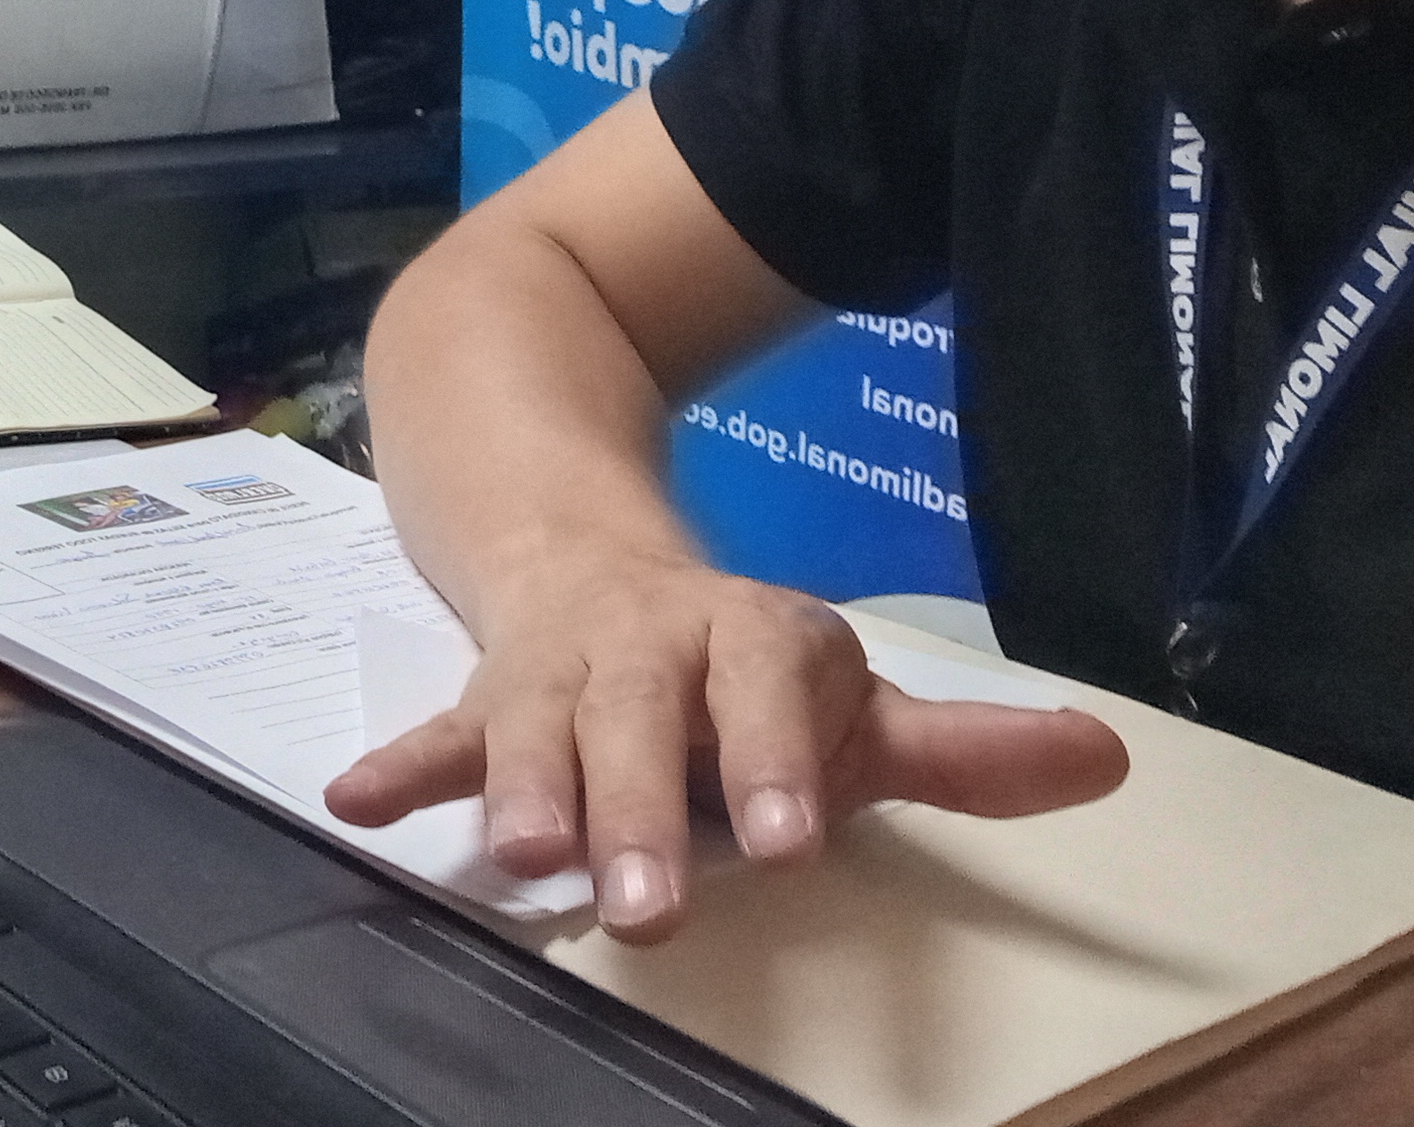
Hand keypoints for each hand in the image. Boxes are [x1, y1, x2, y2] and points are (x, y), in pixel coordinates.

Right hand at [323, 546, 1129, 943]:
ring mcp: (555, 669)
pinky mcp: (483, 697)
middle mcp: (646, 644)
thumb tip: (1102, 761)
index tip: (793, 836)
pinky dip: (398, 767)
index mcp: (745, 636)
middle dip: (641, 808)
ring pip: (539, 725)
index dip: (778, 754)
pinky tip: (355, 803)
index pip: (768, 683)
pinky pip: (436, 730)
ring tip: (525, 858)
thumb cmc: (734, 670)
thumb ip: (955, 748)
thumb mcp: (838, 696)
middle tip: (647, 905)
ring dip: (529, 790)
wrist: (580, 550)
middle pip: (644, 720)